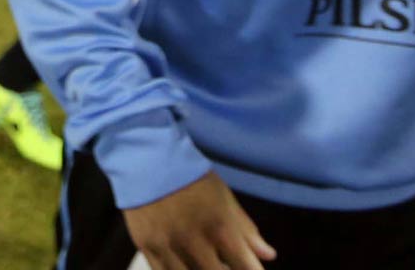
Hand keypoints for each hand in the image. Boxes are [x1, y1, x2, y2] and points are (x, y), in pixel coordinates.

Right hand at [122, 172, 275, 269]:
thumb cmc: (190, 175)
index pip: (247, 269)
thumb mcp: (224, 197)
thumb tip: (269, 255)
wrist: (145, 156)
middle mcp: (195, 242)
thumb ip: (246, 229)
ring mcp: (169, 247)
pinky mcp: (147, 247)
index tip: (248, 268)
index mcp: (220, 228)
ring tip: (204, 264)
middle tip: (224, 263)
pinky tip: (184, 266)